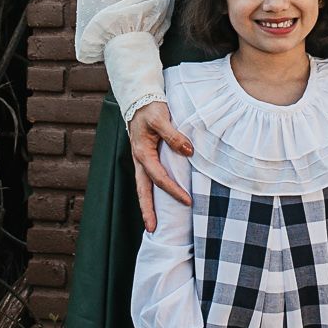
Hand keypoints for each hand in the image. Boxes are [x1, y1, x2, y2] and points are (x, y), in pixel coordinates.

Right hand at [128, 100, 193, 232]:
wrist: (139, 98)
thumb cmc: (150, 108)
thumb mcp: (161, 118)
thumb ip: (174, 135)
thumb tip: (188, 151)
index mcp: (142, 153)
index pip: (159, 177)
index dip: (173, 190)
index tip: (188, 201)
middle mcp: (139, 160)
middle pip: (143, 190)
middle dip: (147, 210)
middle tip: (153, 229)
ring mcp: (141, 160)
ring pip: (144, 187)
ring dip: (148, 204)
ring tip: (153, 222)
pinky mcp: (145, 157)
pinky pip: (148, 179)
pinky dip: (152, 191)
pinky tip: (159, 200)